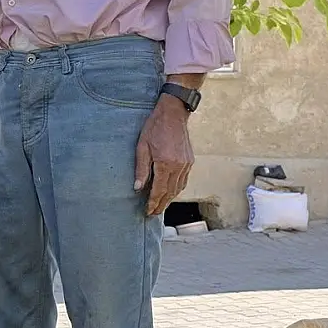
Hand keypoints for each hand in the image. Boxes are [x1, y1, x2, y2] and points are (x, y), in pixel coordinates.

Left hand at [134, 97, 193, 217]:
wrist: (173, 114)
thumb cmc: (154, 128)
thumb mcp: (142, 147)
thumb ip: (141, 169)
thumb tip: (138, 188)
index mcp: (165, 163)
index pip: (159, 190)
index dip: (153, 202)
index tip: (147, 211)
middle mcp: (178, 166)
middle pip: (170, 192)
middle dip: (161, 205)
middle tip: (153, 214)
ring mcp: (186, 164)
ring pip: (178, 188)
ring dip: (169, 199)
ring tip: (160, 206)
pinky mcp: (189, 161)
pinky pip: (183, 180)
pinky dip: (176, 189)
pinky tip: (170, 192)